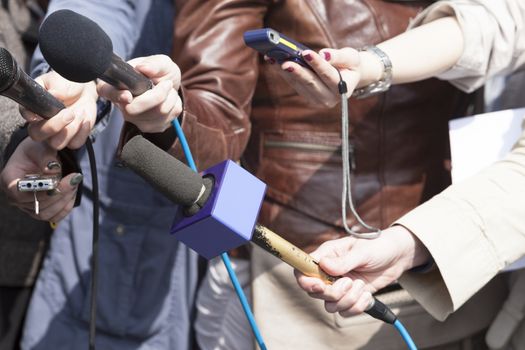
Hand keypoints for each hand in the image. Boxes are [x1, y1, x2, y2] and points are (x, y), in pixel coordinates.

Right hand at [0, 138, 82, 222]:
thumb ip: (46, 157)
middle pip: (36, 204)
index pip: (20, 193)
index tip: (57, 179)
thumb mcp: (39, 147)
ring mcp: (28, 207)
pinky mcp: (41, 211)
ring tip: (74, 183)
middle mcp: (16, 197)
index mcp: (9, 180)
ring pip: (46, 214)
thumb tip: (53, 171)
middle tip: (74, 178)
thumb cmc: (36, 151)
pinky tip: (72, 192)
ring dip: (64, 199)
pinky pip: (54, 217)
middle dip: (58, 192)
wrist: (40, 157)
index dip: (40, 189)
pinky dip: (66, 206)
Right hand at [21, 71, 97, 149]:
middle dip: (54, 126)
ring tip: (79, 113)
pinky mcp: (72, 138)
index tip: (41, 113)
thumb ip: (55, 88)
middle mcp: (41, 124)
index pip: (25, 114)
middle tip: (69, 112)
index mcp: (34, 107)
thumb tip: (54, 95)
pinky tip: (85, 119)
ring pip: (56, 143)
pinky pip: (75, 144)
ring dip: (71, 129)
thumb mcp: (58, 80)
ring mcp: (57, 134)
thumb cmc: (67, 84)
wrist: (84, 90)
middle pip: (37, 135)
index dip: (31, 116)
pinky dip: (82, 132)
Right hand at [97, 54, 181, 132]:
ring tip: (169, 89)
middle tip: (167, 83)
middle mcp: (122, 104)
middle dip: (157, 96)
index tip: (128, 95)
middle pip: (133, 109)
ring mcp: (135, 118)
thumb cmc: (160, 73)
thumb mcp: (161, 62)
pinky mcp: (149, 127)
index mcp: (118, 84)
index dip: (115, 95)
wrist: (171, 87)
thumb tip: (144, 68)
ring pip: (155, 114)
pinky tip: (170, 100)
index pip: (106, 92)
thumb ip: (154, 63)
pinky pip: (166, 120)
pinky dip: (175, 106)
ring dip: (170, 99)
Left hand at [266, 48, 361, 107]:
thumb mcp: (351, 57)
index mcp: (343, 89)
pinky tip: (274, 61)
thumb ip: (339, 56)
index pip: (329, 75)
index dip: (317, 64)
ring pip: (299, 84)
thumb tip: (324, 54)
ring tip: (273, 57)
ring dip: (285, 71)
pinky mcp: (306, 96)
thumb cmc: (350, 64)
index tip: (306, 53)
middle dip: (297, 72)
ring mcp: (317, 100)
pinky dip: (283, 72)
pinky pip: (294, 83)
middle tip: (285, 62)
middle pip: (311, 83)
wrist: (348, 76)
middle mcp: (330, 98)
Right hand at [295, 225, 429, 316]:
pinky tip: (367, 295)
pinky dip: (357, 307)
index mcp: (326, 256)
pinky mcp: (350, 297)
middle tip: (349, 282)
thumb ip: (343, 261)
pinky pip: (345, 312)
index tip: (319, 286)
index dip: (305, 281)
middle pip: (315, 292)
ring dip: (348, 300)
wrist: (397, 256)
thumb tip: (324, 265)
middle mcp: (328, 273)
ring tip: (361, 285)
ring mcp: (339, 286)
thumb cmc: (377, 246)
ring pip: (330, 305)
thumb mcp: (362, 251)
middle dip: (332, 293)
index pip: (303, 270)